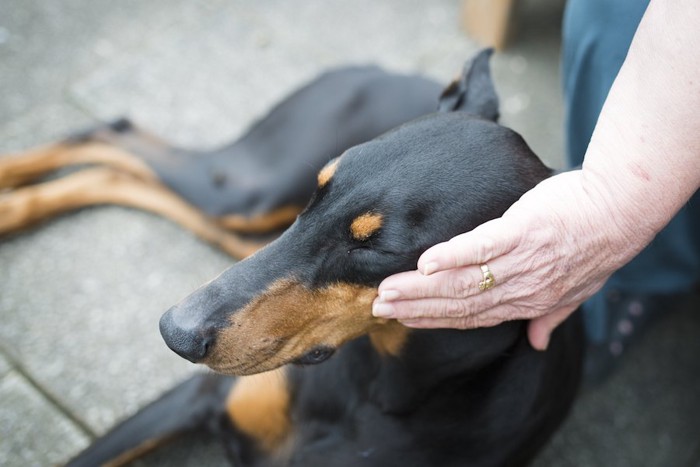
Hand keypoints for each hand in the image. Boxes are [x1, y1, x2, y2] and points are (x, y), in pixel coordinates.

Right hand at [372, 170, 638, 349]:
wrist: (620, 209)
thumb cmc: (596, 245)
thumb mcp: (577, 291)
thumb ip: (551, 316)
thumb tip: (535, 343)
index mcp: (527, 302)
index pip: (471, 317)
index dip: (434, 321)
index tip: (403, 320)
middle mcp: (519, 289)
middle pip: (458, 304)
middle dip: (416, 307)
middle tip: (378, 306)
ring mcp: (521, 262)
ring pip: (463, 282)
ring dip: (421, 288)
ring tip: (387, 288)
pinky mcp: (522, 232)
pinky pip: (481, 248)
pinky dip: (452, 256)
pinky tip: (425, 262)